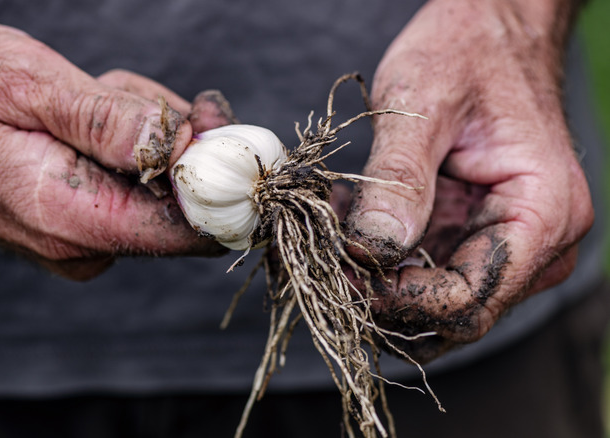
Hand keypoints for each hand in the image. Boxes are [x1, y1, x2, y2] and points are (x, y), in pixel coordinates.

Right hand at [0, 20, 225, 279]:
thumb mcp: (25, 84)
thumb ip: (110, 122)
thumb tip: (184, 146)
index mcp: (71, 219)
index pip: (188, 229)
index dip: (221, 178)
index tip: (222, 126)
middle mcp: (79, 245)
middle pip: (180, 199)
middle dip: (168, 133)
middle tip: (117, 90)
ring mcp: (75, 238)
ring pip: (155, 183)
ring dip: (136, 129)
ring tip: (79, 98)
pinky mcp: (72, 222)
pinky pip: (127, 184)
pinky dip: (119, 141)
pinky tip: (75, 115)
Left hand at [344, 0, 591, 361]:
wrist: (491, 28)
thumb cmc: (468, 50)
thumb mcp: (424, 103)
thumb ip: (399, 178)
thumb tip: (373, 248)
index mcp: (542, 213)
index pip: (470, 297)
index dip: (401, 299)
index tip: (345, 274)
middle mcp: (537, 243)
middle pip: (456, 311)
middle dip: (387, 296)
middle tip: (328, 261)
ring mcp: (507, 242)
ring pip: (438, 299)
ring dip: (380, 282)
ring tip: (334, 238)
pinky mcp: (477, 233)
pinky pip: (429, 270)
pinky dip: (386, 261)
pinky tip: (351, 225)